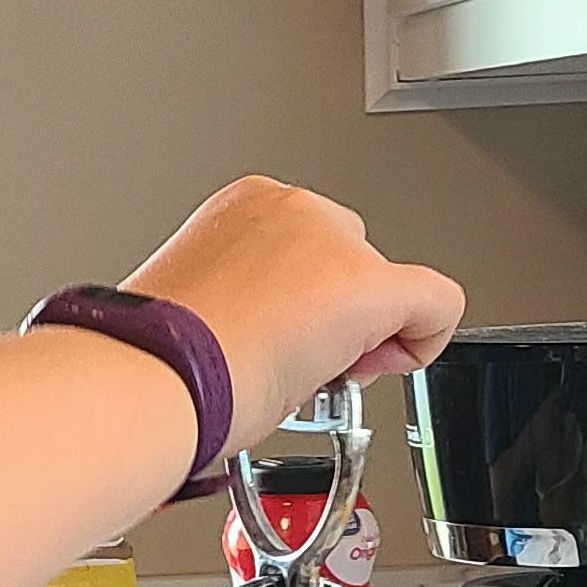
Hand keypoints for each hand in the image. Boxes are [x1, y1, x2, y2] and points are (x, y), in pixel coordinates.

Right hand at [125, 178, 464, 452]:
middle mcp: (287, 209)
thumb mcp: (193, 315)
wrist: (151, 377)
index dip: (300, 308)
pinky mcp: (369, 284)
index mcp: (237, 210)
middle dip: (335, 318)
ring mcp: (330, 243)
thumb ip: (234, 309)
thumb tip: (255, 341)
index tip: (274, 343)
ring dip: (361, 334)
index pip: (303, 253)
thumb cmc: (155, 361)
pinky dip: (425, 339)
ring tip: (306, 376)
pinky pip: (435, 303)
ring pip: (385, 286)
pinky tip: (388, 366)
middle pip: (349, 262)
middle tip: (297, 365)